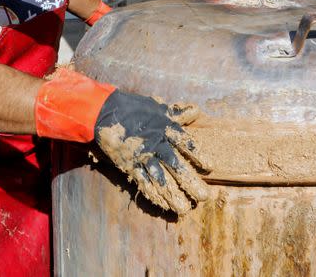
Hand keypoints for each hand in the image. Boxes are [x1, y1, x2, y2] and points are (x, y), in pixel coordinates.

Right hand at [94, 90, 210, 214]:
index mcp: (166, 128)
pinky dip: (153, 193)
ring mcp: (143, 155)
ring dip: (173, 195)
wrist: (105, 111)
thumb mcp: (158, 108)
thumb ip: (177, 113)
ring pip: (161, 179)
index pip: (186, 143)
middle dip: (190, 182)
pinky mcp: (130, 164)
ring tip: (185, 209)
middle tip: (204, 197)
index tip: (210, 168)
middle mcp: (157, 143)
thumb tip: (195, 110)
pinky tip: (163, 205)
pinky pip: (143, 181)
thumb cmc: (134, 107)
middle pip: (177, 166)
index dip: (198, 155)